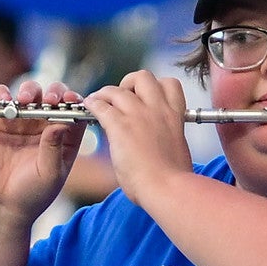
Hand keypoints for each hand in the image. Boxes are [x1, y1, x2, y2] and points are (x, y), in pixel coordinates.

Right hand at [0, 82, 88, 218]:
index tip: (72, 101)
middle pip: (54, 97)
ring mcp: (22, 121)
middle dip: (55, 93)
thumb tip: (60, 123)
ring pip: (30, 93)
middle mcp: (44, 125)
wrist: (0, 205)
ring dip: (30, 90)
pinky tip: (4, 98)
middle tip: (51, 100)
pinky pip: (0, 100)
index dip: (75, 102)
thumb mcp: (50, 174)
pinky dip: (1, 94)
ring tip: (26, 100)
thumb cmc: (31, 194)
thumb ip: (54, 149)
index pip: (74, 112)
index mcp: (64, 137)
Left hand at [84, 69, 196, 192]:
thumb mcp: (177, 149)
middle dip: (129, 83)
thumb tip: (160, 143)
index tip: (146, 97)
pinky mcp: (120, 126)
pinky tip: (89, 107)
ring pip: (117, 90)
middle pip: (143, 77)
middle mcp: (157, 109)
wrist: (168, 188)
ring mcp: (138, 115)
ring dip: (105, 94)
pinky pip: (101, 106)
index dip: (156, 86)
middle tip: (122, 97)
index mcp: (174, 115)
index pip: (169, 84)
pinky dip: (93, 104)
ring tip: (98, 101)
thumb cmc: (174, 179)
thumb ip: (167, 137)